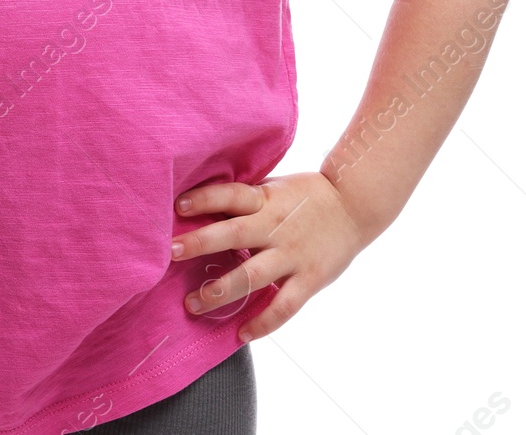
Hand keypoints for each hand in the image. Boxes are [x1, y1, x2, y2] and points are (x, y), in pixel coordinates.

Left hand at [169, 171, 369, 343]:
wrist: (354, 204)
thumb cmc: (304, 196)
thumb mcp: (273, 189)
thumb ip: (245, 202)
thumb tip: (202, 209)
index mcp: (265, 199)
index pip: (230, 195)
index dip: (204, 198)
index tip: (177, 206)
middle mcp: (275, 226)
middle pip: (234, 234)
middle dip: (201, 243)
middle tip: (171, 252)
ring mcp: (292, 255)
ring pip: (253, 276)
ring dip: (221, 290)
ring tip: (194, 303)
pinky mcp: (310, 279)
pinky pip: (283, 307)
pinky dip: (262, 323)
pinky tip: (240, 335)